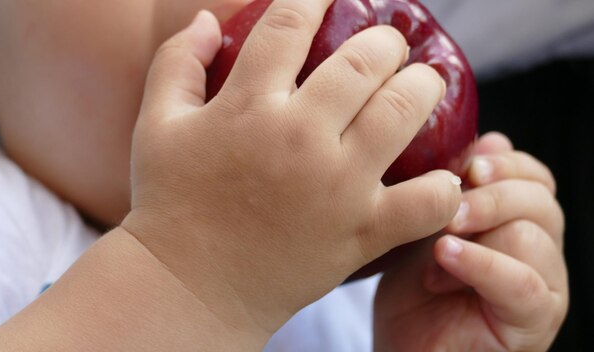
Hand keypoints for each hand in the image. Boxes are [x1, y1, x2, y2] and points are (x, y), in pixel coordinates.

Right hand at [120, 0, 460, 342]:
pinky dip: (443, 187)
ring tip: (425, 83)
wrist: (191, 286)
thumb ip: (177, 63)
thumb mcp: (156, 126)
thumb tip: (208, 18)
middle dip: (385, 41)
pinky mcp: (361, 231)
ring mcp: (337, 185)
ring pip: (405, 110)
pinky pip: (426, 201)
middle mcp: (300, 137)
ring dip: (425, 86)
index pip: (291, 22)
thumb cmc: (171, 203)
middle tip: (388, 47)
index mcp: (249, 105)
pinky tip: (440, 176)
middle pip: (366, 60)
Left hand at [373, 132, 567, 350]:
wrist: (401, 346)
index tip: (468, 164)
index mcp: (517, 222)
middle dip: (490, 194)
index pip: (535, 177)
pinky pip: (522, 284)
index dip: (507, 163)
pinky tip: (446, 258)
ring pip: (533, 236)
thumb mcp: (427, 226)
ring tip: (438, 244)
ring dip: (480, 230)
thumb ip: (454, 188)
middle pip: (540, 200)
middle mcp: (538, 252)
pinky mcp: (533, 322)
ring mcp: (541, 287)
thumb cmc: (412, 288)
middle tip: (448, 204)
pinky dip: (483, 264)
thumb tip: (491, 138)